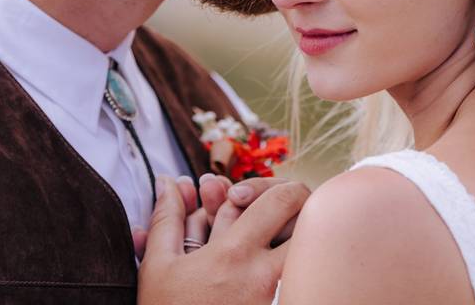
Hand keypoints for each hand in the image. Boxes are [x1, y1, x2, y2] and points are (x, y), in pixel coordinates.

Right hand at [138, 175, 308, 304]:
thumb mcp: (158, 267)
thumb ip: (167, 219)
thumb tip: (168, 182)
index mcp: (234, 254)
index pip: (279, 199)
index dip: (270, 188)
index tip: (250, 202)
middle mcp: (266, 276)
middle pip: (311, 223)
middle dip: (302, 210)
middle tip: (284, 214)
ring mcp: (280, 300)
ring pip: (315, 254)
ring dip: (304, 241)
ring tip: (284, 242)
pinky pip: (309, 285)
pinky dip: (305, 273)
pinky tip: (290, 272)